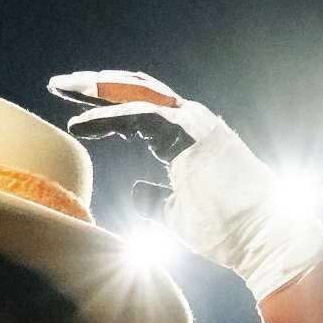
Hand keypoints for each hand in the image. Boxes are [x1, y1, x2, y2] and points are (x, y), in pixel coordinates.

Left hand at [47, 69, 322, 299]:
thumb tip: (136, 191)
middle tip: (59, 84)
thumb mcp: (176, 213)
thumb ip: (154, 198)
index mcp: (186, 138)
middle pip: (135, 92)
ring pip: (136, 93)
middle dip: (95, 86)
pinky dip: (108, 118)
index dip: (104, 109)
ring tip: (63, 87)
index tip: (72, 115)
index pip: (138, 112)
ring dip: (97, 89)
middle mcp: (190, 123)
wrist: (264, 238)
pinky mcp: (193, 134)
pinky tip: (79, 125)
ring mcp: (194, 124)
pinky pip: (141, 117)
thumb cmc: (227, 230)